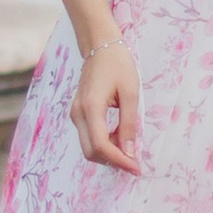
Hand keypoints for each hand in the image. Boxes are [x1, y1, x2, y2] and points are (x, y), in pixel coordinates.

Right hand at [71, 35, 142, 173]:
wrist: (100, 44)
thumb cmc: (118, 64)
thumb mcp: (130, 93)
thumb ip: (129, 124)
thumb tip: (130, 153)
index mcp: (90, 108)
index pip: (101, 146)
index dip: (119, 161)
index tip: (137, 168)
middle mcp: (78, 114)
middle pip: (91, 152)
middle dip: (113, 161)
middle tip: (135, 162)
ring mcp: (75, 113)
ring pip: (88, 147)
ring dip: (109, 153)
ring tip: (129, 146)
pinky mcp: (78, 112)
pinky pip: (88, 136)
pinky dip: (104, 143)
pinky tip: (120, 136)